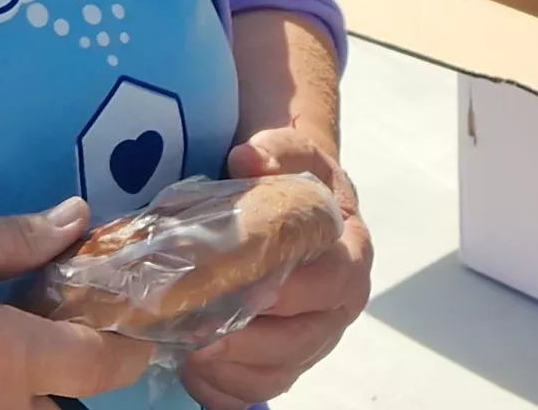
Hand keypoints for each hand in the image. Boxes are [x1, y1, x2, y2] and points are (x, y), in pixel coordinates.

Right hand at [0, 203, 153, 405]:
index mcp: (6, 358)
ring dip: (31, 390)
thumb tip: (79, 218)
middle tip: (54, 326)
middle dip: (74, 368)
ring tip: (3, 349)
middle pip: (71, 402)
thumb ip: (16, 239)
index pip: (106, 367)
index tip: (125, 319)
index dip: (129, 344)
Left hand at [182, 129, 371, 409]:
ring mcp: (312, 340)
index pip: (330, 282)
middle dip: (249, 341)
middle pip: (302, 340)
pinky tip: (192, 368)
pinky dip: (222, 388)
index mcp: (350, 256)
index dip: (290, 290)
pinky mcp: (283, 364)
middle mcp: (338, 306)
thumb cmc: (295, 181)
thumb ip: (276, 151)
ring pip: (277, 373)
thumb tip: (246, 158)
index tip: (246, 287)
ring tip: (187, 349)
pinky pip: (254, 391)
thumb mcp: (292, 153)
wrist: (297, 206)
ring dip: (230, 368)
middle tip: (199, 331)